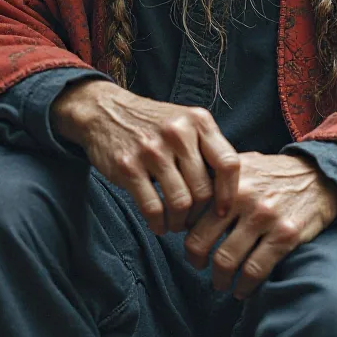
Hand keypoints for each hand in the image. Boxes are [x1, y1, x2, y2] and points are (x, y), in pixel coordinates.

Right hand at [51, 79, 239, 234]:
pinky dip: (159, 224)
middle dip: (200, 214)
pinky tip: (159, 224)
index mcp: (198, 121)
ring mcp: (152, 150)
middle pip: (204, 190)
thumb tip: (229, 192)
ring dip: (180, 222)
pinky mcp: (128, 166)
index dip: (230, 193)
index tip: (224, 210)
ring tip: (177, 223)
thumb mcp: (186, 122)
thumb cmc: (154, 124)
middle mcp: (178, 133)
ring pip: (181, 203)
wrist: (106, 111)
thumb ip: (207, 149)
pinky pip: (153, 208)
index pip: (228, 163)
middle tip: (193, 220)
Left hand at [184, 151, 336, 299]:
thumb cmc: (272, 174)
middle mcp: (242, 196)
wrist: (317, 177)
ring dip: (219, 279)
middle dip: (194, 260)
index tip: (188, 239)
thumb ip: (214, 178)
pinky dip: (245, 286)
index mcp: (227, 178)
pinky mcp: (285, 235)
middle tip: (198, 265)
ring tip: (221, 282)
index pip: (189, 213)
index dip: (182, 231)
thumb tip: (182, 199)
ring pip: (225, 260)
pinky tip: (242, 289)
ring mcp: (264, 216)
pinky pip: (255, 270)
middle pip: (200, 241)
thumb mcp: (242, 164)